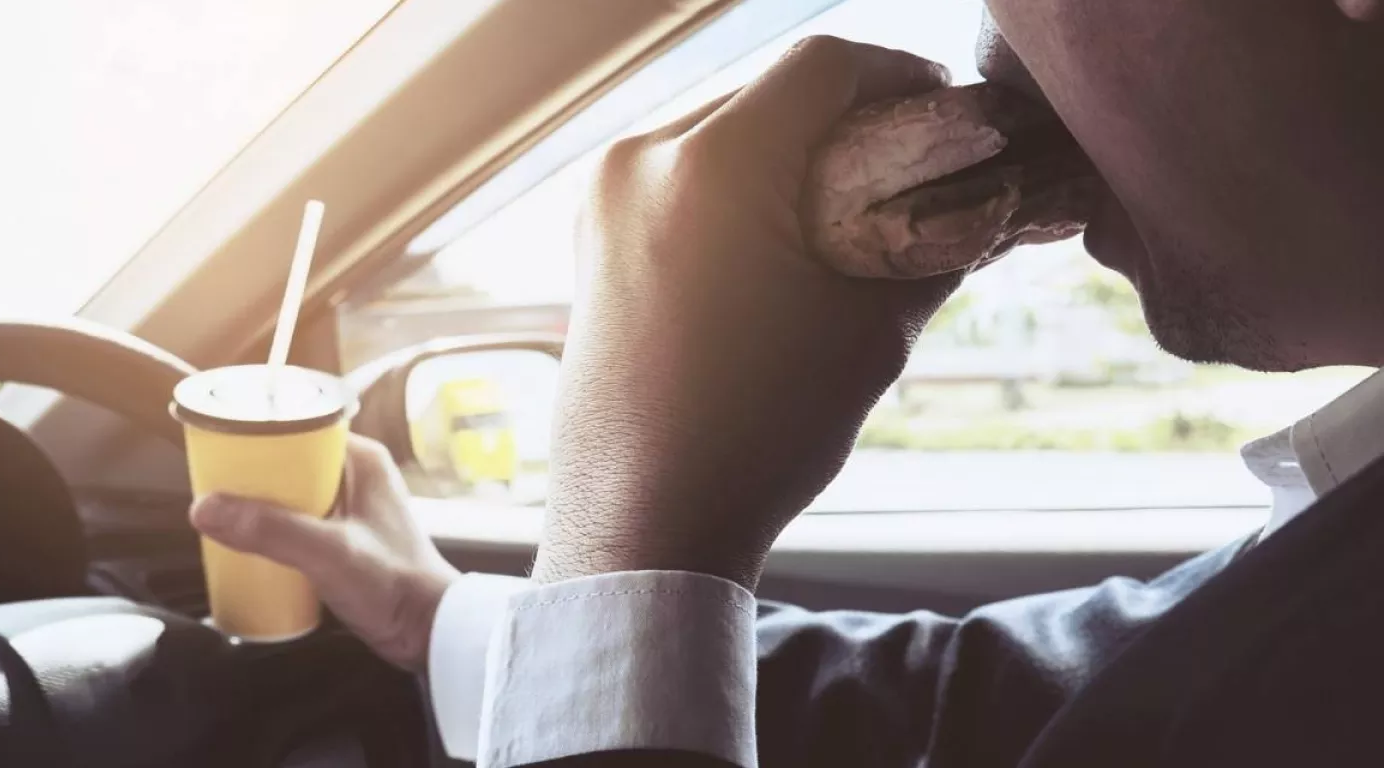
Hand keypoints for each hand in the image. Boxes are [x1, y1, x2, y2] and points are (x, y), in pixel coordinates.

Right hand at [189, 434, 457, 671]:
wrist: (427, 631)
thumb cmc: (391, 583)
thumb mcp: (328, 552)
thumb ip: (271, 530)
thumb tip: (204, 508)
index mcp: (360, 458)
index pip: (297, 428)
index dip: (254, 436)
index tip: (213, 451)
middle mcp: (356, 474)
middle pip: (287, 463)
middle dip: (248, 478)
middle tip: (208, 493)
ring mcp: (351, 507)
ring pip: (289, 495)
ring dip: (257, 507)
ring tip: (217, 519)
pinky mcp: (344, 538)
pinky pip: (297, 522)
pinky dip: (272, 530)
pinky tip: (246, 545)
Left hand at [538, 37, 963, 589]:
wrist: (644, 522)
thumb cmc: (758, 435)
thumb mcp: (869, 333)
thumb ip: (931, 246)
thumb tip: (977, 205)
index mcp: (713, 166)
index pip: (824, 66)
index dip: (902, 78)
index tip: (947, 117)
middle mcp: (641, 161)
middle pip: (769, 92)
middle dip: (849, 121)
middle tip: (911, 169)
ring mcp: (604, 199)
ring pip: (720, 131)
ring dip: (790, 155)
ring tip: (848, 215)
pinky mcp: (592, 239)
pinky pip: (679, 179)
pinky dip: (737, 189)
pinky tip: (781, 244)